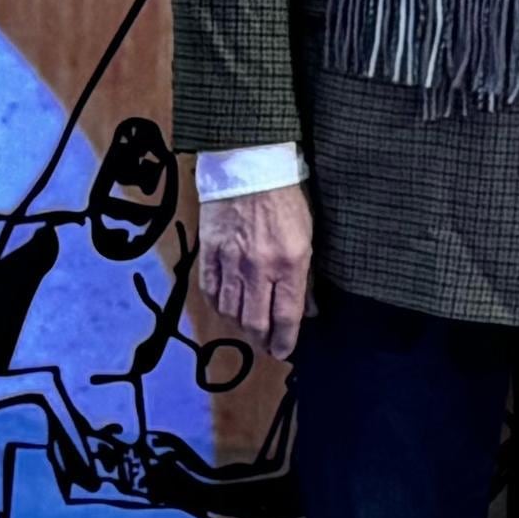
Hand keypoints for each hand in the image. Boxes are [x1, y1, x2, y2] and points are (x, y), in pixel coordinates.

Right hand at [196, 185, 313, 361]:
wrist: (250, 166)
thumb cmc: (287, 200)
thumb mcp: (307, 238)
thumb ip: (306, 278)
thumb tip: (309, 311)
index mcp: (289, 264)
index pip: (286, 318)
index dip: (285, 341)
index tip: (284, 351)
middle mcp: (258, 269)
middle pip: (255, 323)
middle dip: (262, 340)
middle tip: (266, 344)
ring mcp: (230, 262)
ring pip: (230, 312)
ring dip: (240, 326)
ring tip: (249, 328)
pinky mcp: (209, 253)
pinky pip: (210, 291)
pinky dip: (219, 305)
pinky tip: (227, 307)